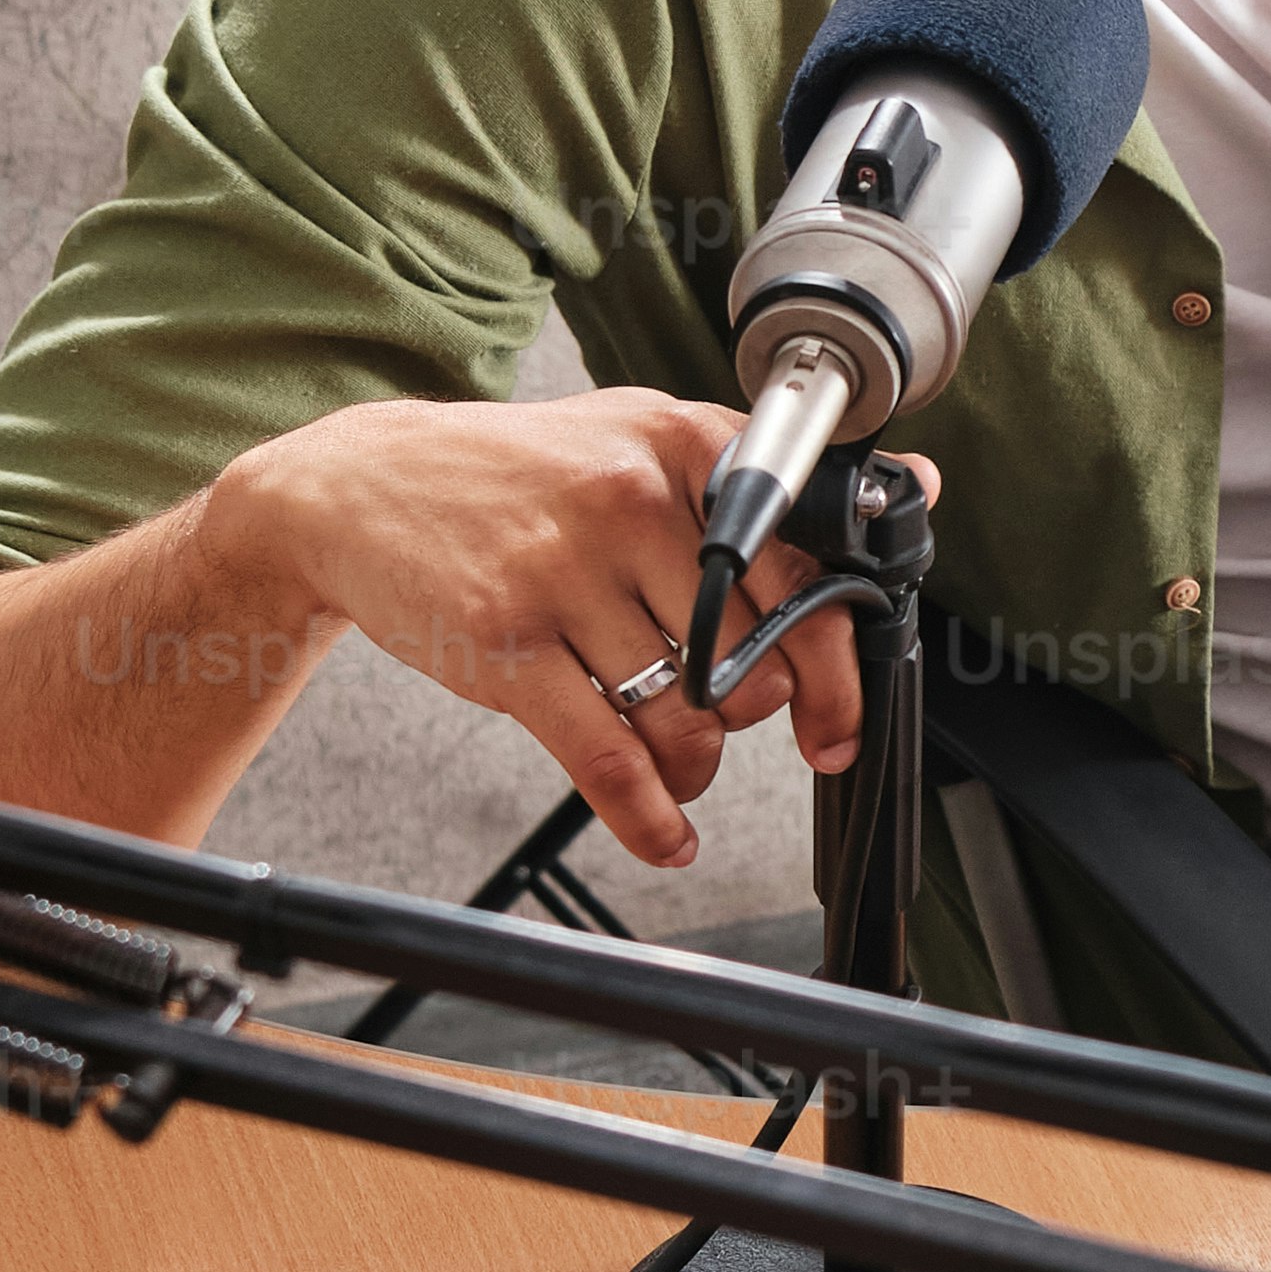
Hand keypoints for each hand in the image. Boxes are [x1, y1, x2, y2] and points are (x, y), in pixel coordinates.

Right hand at [208, 390, 900, 873]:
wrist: (354, 486)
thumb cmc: (512, 475)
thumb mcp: (632, 437)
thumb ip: (761, 474)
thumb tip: (916, 485)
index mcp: (676, 444)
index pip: (798, 565)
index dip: (833, 659)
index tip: (839, 716)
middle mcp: (625, 499)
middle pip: (747, 655)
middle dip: (753, 715)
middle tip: (734, 726)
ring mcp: (560, 572)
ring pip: (685, 712)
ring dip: (696, 764)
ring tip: (680, 766)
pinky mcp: (504, 643)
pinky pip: (607, 756)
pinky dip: (649, 815)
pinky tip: (665, 834)